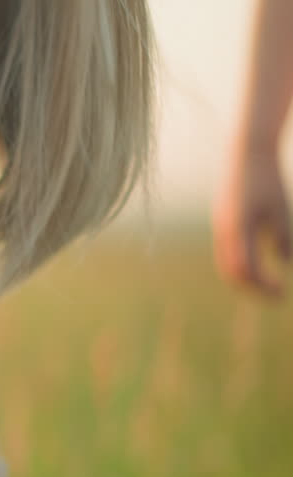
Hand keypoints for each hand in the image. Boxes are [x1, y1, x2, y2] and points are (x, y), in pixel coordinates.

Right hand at [212, 145, 291, 297]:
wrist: (247, 154)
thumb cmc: (268, 180)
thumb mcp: (281, 210)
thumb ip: (282, 239)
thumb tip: (283, 264)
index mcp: (239, 229)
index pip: (247, 270)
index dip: (264, 286)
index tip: (282, 295)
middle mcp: (224, 231)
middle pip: (233, 272)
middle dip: (254, 287)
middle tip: (277, 295)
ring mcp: (220, 227)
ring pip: (227, 263)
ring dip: (247, 278)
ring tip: (268, 283)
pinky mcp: (222, 222)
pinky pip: (227, 251)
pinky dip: (242, 264)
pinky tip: (259, 264)